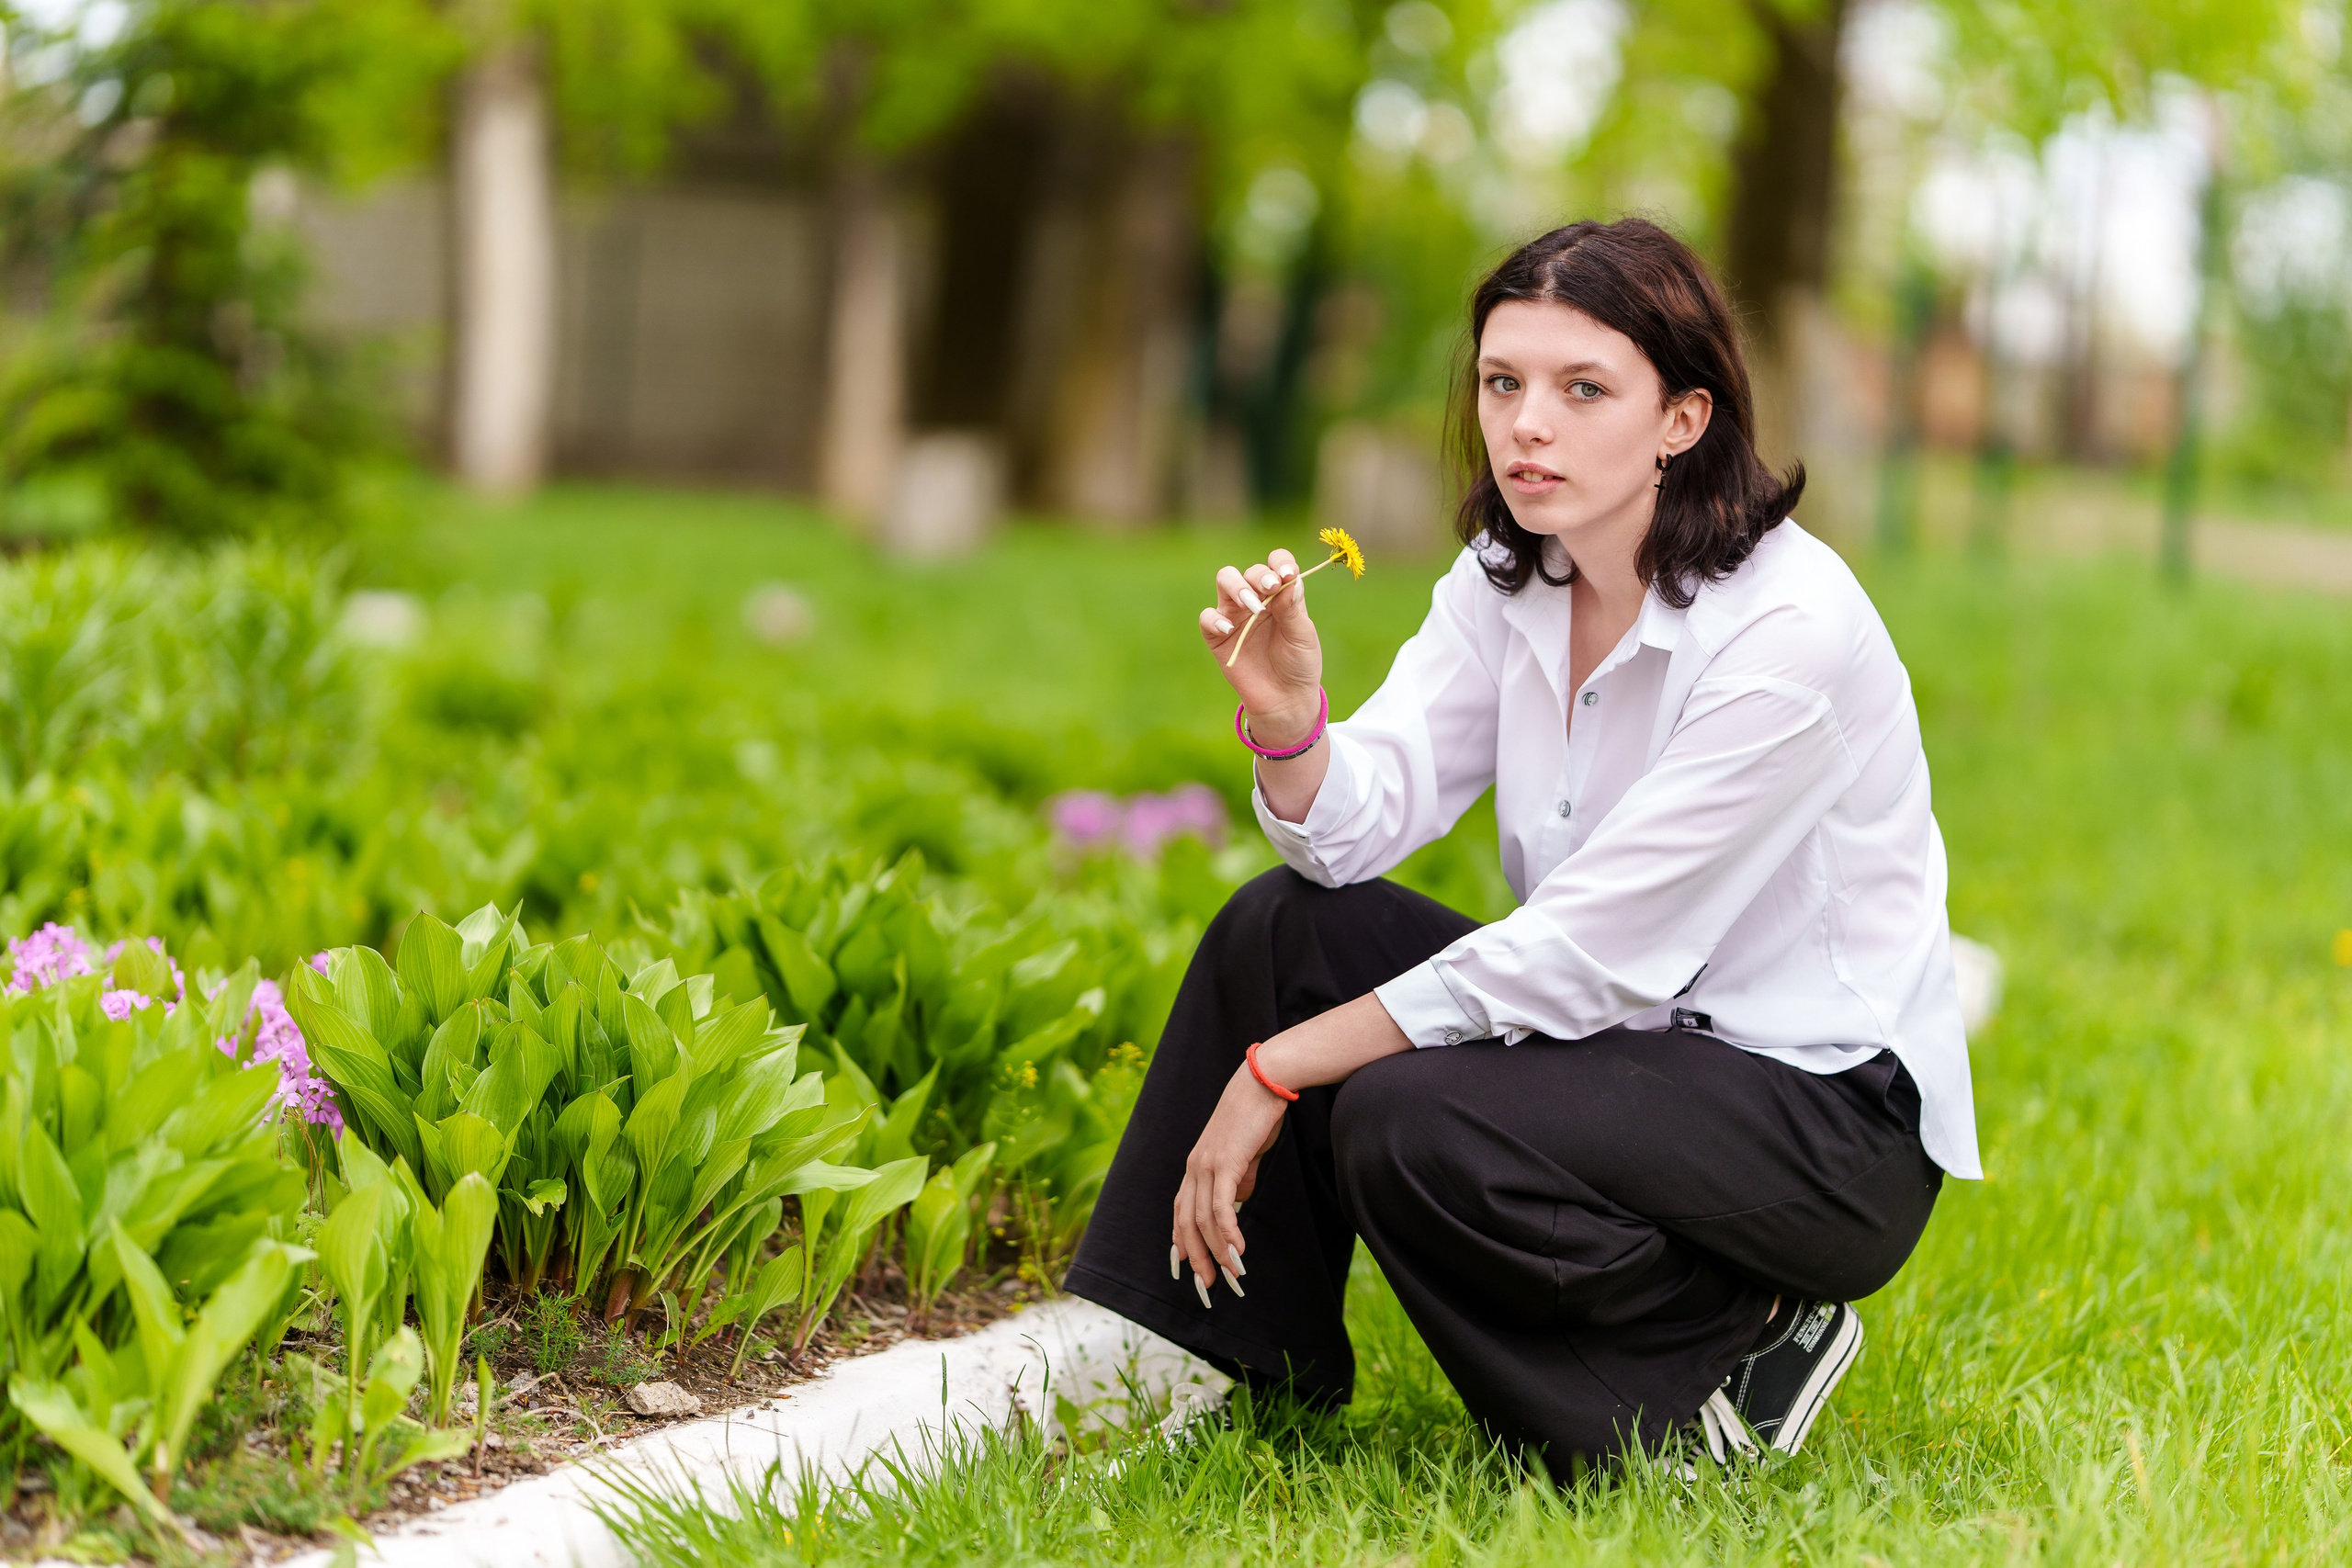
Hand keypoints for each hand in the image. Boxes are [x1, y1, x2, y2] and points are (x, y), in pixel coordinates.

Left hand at [1170, 1062, 1287, 1304]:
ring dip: (1216, 1252)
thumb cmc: (1255, 1116)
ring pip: (1203, 1220)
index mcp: (1195, 1166)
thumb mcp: (1243, 1154)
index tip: (1190, 1268)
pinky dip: (1228, 1232)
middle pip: (1186, 1223)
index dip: (1182, 1242)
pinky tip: (1238, 1250)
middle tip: (1209, 1285)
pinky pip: (1221, 1207)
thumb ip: (1237, 1178)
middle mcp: (1194, 1167)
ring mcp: (1206, 1165)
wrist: (1262, 1083)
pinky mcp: (1225, 1163)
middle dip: (1197, 1258)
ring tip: (1231, 1275)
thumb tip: (1237, 1202)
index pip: (1180, 1212)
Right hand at [1201, 549, 1321, 747]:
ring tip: (1253, 608)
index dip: (1280, 562)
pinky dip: (1215, 619)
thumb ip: (1293, 607)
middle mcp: (1257, 599)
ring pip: (1226, 582)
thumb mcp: (1302, 636)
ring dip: (1238, 588)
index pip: (1276, 563)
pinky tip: (1229, 629)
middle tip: (1270, 588)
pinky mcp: (1218, 636)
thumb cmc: (1299, 663)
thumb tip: (1288, 579)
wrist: (1286, 699)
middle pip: (1250, 571)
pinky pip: (1207, 618)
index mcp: (1280, 594)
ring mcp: (1235, 615)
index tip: (1287, 573)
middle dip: (1259, 576)